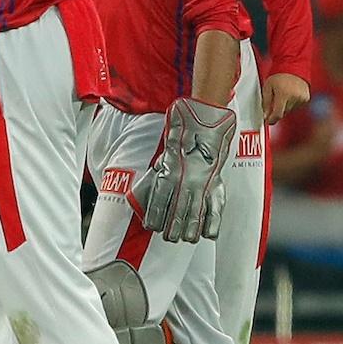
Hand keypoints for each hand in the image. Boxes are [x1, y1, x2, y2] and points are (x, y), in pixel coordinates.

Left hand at [128, 98, 236, 242]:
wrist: (206, 125)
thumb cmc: (182, 138)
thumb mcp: (166, 154)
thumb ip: (161, 172)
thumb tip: (148, 188)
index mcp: (170, 172)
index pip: (159, 199)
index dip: (155, 214)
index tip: (150, 226)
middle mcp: (186, 180)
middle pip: (177, 210)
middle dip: (172, 227)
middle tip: (169, 238)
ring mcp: (203, 183)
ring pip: (196, 212)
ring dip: (190, 228)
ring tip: (185, 239)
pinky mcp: (218, 184)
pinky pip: (216, 207)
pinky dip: (212, 222)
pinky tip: (209, 234)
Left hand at [263, 73, 309, 123]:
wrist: (293, 67)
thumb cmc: (279, 75)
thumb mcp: (267, 87)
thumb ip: (265, 102)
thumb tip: (265, 115)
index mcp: (284, 94)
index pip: (278, 113)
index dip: (272, 119)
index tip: (268, 121)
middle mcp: (294, 97)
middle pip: (284, 112)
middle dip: (277, 110)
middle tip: (273, 102)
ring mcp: (301, 98)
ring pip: (290, 109)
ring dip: (284, 106)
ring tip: (282, 94)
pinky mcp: (306, 98)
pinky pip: (296, 106)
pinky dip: (291, 103)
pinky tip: (289, 94)